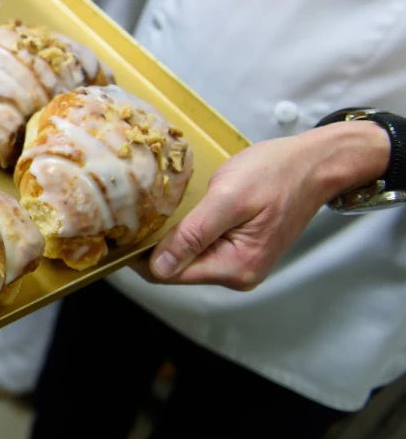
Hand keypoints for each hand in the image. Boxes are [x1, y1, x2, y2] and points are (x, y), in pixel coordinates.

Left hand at [148, 121, 389, 289]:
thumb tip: (158, 268)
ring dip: (175, 236)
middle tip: (141, 212)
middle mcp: (238, 274)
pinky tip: (189, 210)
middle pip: (177, 268)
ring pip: (188, 257)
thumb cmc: (276, 174)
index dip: (143, 255)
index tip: (124, 230)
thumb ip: (193, 235)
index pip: (169, 275)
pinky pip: (203, 246)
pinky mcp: (242, 249)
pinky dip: (191, 231)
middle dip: (158, 245)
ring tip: (166, 207)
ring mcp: (241, 263)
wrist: (315, 163)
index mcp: (235, 268)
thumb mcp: (228, 199)